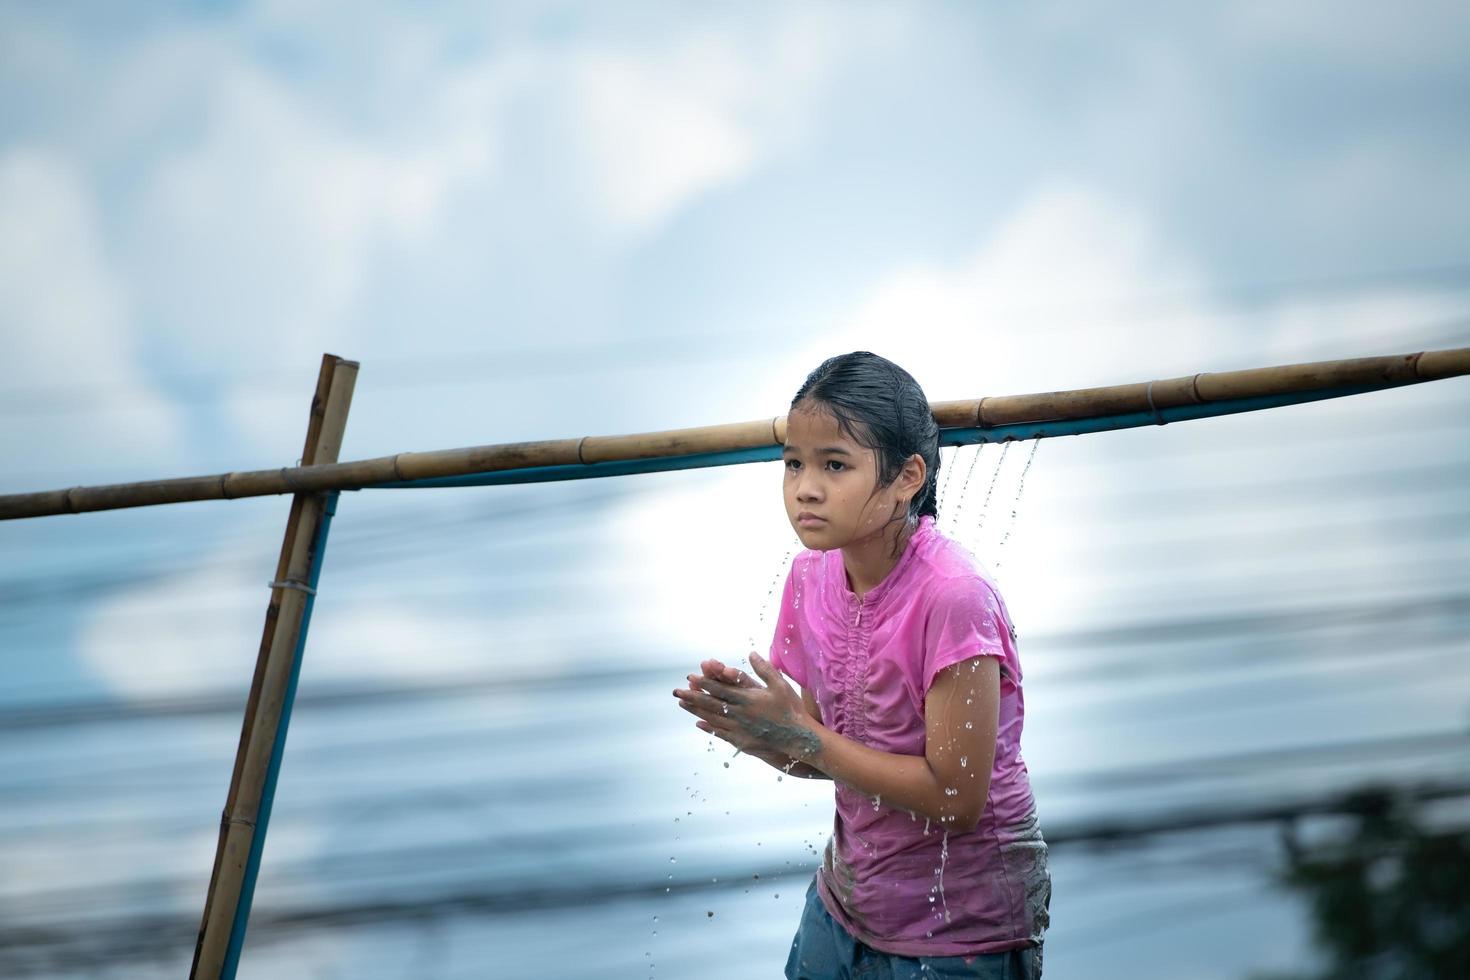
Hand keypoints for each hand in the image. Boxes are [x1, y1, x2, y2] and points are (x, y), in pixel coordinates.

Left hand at [672, 654, 821, 759]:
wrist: (799, 739)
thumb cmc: (791, 709)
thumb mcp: (780, 684)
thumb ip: (764, 669)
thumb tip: (751, 653)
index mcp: (748, 699)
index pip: (721, 689)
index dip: (704, 683)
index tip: (691, 677)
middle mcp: (741, 714)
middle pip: (711, 704)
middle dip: (692, 697)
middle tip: (676, 691)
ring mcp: (740, 730)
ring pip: (713, 719)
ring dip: (695, 711)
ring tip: (682, 704)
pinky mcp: (742, 742)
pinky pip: (721, 734)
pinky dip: (709, 728)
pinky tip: (699, 724)